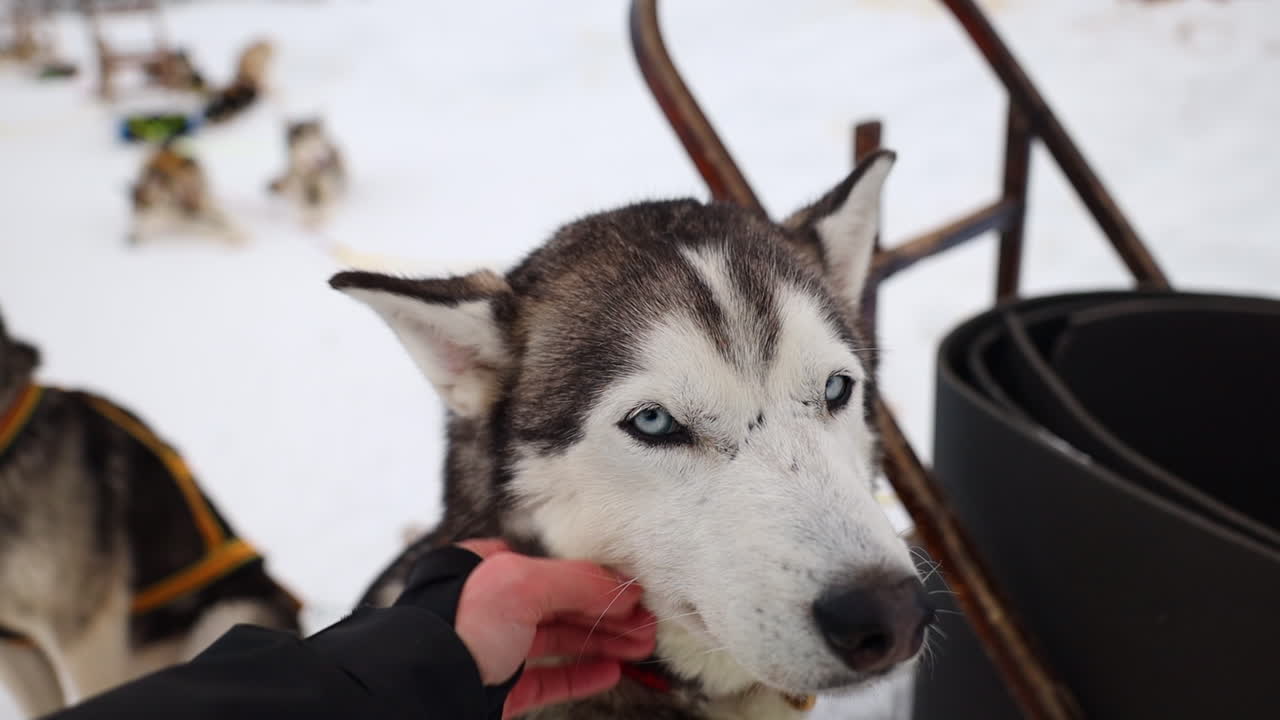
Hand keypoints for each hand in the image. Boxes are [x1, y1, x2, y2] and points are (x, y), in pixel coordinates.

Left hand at [454, 540, 655, 718]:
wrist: (426, 687)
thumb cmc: (459, 627)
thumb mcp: (523, 584)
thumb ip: (577, 580)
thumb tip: (623, 588)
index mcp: (490, 570)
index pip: (556, 568)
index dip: (597, 580)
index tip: (632, 592)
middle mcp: (492, 607)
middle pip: (563, 606)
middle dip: (609, 615)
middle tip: (647, 624)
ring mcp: (496, 649)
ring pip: (560, 641)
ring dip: (603, 643)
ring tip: (640, 647)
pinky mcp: (500, 687)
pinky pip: (549, 678)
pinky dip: (581, 674)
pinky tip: (610, 671)